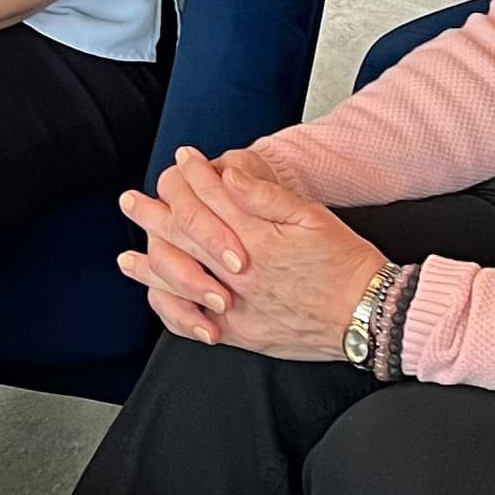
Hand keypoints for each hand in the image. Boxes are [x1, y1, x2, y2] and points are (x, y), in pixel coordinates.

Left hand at [116, 146, 387, 362]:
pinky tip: (157, 299)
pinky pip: (193, 323)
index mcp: (259, 239)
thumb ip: (266, 197)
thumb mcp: (312, 217)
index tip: (182, 160)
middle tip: (130, 201)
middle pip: (185, 238)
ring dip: (149, 265)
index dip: (194, 176)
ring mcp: (237, 307)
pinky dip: (170, 310)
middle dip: (154, 216)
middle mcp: (240, 273)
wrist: (369, 316)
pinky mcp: (240, 334)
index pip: (212, 199)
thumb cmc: (347, 264)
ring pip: (179, 282)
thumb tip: (228, 173)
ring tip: (125, 256)